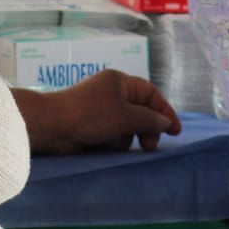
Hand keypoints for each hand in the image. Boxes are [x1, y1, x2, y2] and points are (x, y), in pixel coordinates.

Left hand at [13, 70, 180, 154]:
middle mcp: (112, 94)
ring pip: (129, 127)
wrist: (54, 127)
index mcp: (119, 82)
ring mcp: (103, 110)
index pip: (150, 93)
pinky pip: (115, 135)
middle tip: (148, 146)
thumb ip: (149, 119)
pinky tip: (103, 144)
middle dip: (145, 129)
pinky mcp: (94, 126)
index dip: (164, 111)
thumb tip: (165, 122)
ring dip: (126, 137)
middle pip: (141, 112)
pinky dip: (113, 142)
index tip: (175, 132)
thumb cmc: (89, 115)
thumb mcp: (124, 116)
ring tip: (114, 142)